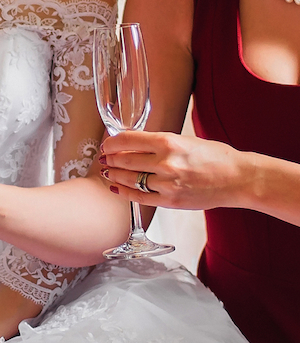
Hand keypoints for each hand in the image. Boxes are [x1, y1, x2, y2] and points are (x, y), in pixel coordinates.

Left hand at [99, 131, 249, 209]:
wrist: (239, 179)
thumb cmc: (216, 157)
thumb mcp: (186, 140)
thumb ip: (160, 143)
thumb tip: (133, 144)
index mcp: (169, 142)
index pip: (127, 140)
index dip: (111, 142)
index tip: (107, 144)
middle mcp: (165, 163)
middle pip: (123, 160)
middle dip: (109, 159)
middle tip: (103, 158)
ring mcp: (166, 184)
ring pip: (128, 179)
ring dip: (113, 175)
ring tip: (107, 172)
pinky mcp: (169, 201)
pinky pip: (138, 197)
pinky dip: (123, 191)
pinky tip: (115, 187)